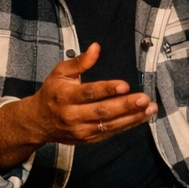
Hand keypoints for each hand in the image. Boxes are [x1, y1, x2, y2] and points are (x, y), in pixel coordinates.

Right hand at [0, 44, 158, 166]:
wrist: (37, 122)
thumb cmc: (52, 93)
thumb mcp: (60, 73)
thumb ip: (79, 62)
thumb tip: (96, 47)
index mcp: (65, 96)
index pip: (89, 93)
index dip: (107, 89)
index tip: (125, 85)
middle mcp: (72, 116)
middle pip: (102, 111)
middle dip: (126, 105)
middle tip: (145, 98)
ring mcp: (81, 131)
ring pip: (110, 125)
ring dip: (133, 117)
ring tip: (150, 108)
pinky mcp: (88, 140)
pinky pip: (111, 133)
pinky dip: (128, 126)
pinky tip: (142, 118)